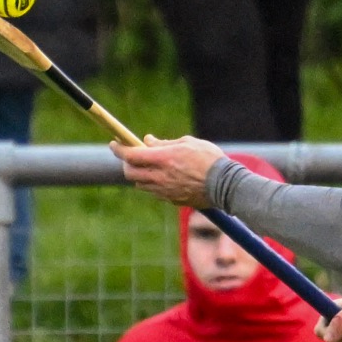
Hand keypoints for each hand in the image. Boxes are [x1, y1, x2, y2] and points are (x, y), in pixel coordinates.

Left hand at [110, 133, 225, 207]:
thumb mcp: (188, 143)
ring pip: (140, 184)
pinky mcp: (172, 201)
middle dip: (127, 164)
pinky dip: (153, 185)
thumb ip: (164, 143)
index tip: (114, 144)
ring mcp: (165, 191)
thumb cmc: (210, 159)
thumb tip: (147, 141)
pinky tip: (165, 179)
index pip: (131, 155)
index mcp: (163, 159)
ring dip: (140, 175)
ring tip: (152, 168)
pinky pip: (154, 193)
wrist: (226, 186)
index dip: (119, 149)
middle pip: (130, 172)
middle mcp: (160, 177)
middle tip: (132, 157)